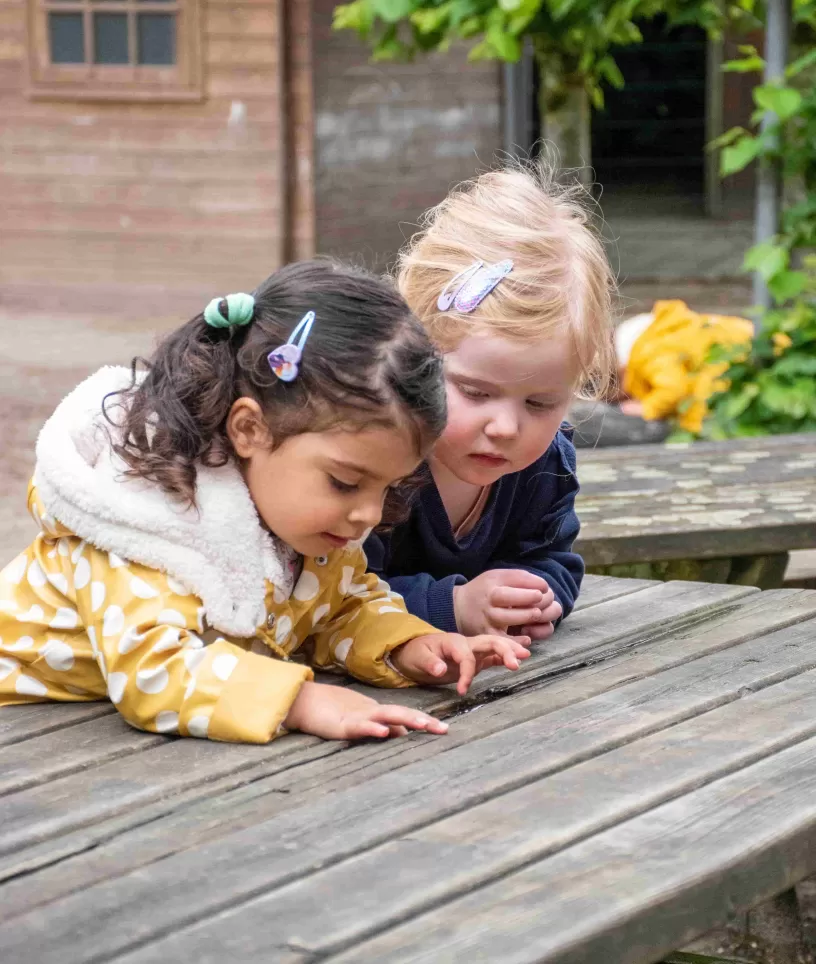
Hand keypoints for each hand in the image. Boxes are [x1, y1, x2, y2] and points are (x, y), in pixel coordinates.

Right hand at [284, 681, 448, 740]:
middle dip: (423, 721)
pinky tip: (384, 732)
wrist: (301, 701)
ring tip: (424, 725)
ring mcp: (357, 717)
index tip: (443, 729)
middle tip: (444, 729)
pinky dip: (372, 728)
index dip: (423, 721)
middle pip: (401, 714)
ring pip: (386, 717)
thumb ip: (379, 726)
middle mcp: (370, 712)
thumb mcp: (359, 721)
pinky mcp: (341, 725)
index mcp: (375, 712)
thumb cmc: (329, 712)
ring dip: (406, 720)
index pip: (404, 716)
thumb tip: (401, 734)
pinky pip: (359, 727)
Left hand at [390, 632, 530, 695]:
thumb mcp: (417, 658)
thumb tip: (440, 670)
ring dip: (510, 651)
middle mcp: (466, 643)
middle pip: (489, 641)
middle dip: (504, 650)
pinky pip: (493, 656)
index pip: (466, 655)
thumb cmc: (415, 653)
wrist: (414, 652)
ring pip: (495, 646)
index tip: (462, 691)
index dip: (466, 673)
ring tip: (525, 656)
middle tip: (516, 663)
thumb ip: (429, 663)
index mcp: (452, 642)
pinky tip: (517, 661)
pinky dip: (505, 658)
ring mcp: (473, 650)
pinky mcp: (476, 659)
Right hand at [453, 569, 560, 637]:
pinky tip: (527, 638)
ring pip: (507, 618)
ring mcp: (487, 618)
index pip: (515, 580)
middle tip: (541, 598)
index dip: (533, 584)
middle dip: (529, 598)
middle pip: (509, 598)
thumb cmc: (485, 590)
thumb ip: (519, 578)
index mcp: (493, 583)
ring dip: (525, 617)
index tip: (544, 587)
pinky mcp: (487, 634)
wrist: (460, 607)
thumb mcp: (497, 576)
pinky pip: (503, 640)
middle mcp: (488, 601)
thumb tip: (543, 586)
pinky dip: (516, 641)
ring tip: (537, 615)